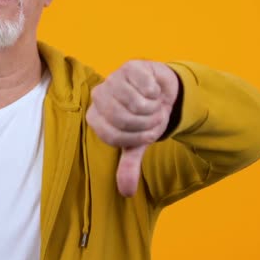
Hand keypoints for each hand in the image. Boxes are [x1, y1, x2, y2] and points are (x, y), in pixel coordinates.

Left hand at [86, 60, 179, 196]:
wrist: (164, 94)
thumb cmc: (145, 119)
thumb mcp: (137, 145)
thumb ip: (129, 166)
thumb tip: (127, 193)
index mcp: (96, 118)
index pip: (112, 134)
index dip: (135, 137)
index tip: (146, 134)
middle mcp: (99, 97)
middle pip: (121, 117)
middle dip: (145, 122)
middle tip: (153, 118)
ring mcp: (113, 79)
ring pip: (134, 101)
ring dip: (152, 107)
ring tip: (154, 104)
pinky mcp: (129, 66)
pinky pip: (144, 84)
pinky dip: (155, 91)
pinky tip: (154, 89)